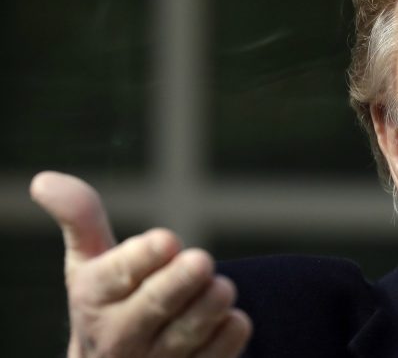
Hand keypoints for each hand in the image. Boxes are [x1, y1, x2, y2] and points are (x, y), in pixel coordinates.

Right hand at [30, 171, 251, 357]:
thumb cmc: (109, 300)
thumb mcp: (88, 261)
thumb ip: (79, 218)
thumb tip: (45, 180)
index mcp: (94, 298)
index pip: (117, 276)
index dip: (144, 257)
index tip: (167, 240)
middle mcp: (120, 335)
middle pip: (155, 305)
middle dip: (181, 281)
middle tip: (202, 261)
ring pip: (188, 332)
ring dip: (210, 306)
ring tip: (220, 288)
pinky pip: (218, 354)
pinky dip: (229, 333)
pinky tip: (229, 318)